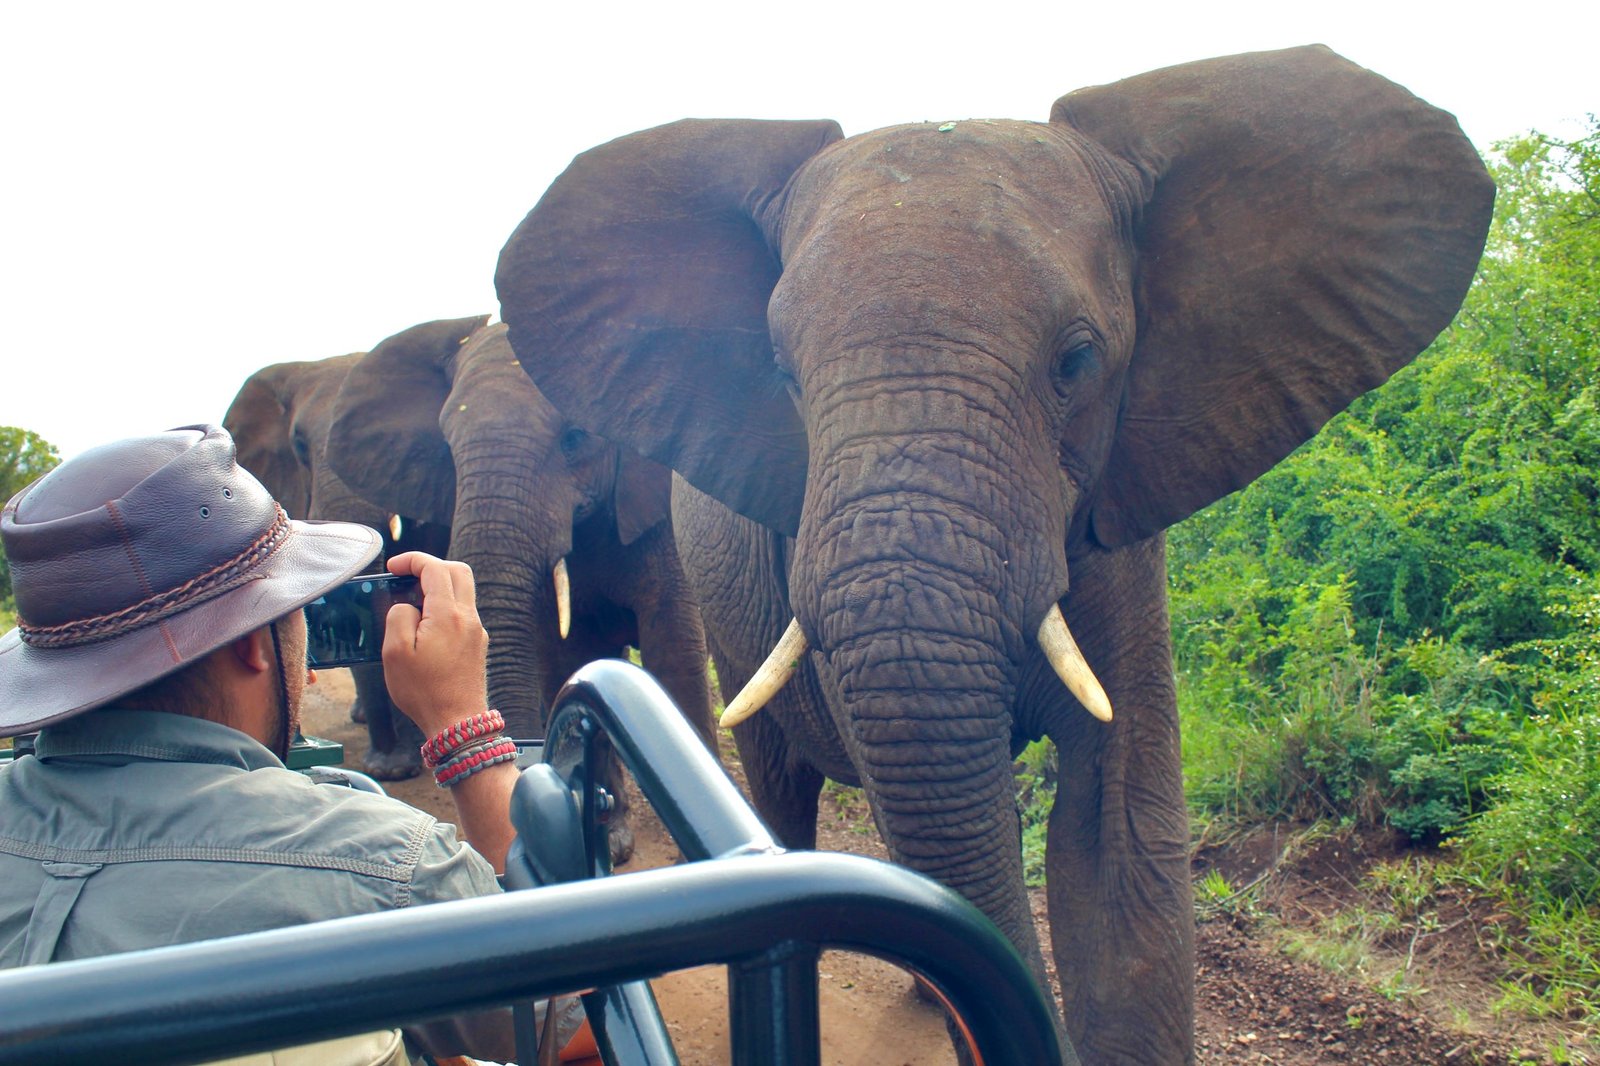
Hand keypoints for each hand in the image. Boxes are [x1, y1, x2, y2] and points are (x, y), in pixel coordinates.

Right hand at [381, 552, 489, 737]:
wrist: (457, 723)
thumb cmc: (424, 691)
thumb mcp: (395, 653)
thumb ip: (398, 617)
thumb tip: (408, 605)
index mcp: (448, 615)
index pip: (435, 568)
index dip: (412, 560)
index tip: (393, 567)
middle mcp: (468, 618)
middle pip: (458, 570)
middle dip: (431, 566)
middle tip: (406, 577)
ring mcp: (477, 631)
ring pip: (463, 591)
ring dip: (438, 588)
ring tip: (411, 605)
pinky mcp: (478, 644)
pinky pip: (462, 613)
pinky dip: (444, 607)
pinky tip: (425, 627)